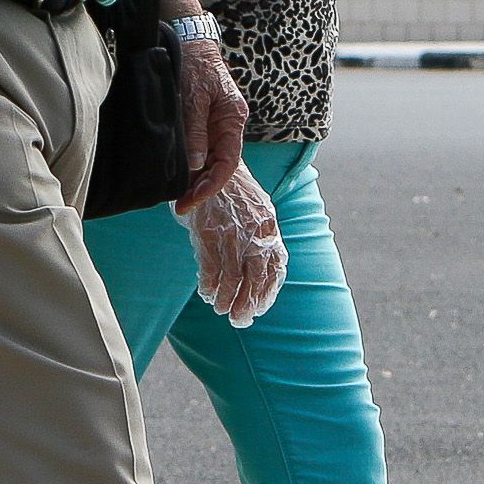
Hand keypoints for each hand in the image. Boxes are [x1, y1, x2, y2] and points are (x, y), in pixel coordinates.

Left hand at [175, 35, 246, 211]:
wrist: (190, 40)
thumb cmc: (195, 64)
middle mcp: (228, 125)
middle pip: (219, 165)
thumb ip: (195, 131)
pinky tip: (177, 174)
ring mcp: (215, 124)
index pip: (227, 163)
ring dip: (195, 178)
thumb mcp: (193, 97)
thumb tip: (196, 164)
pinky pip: (200, 149)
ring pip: (208, 160)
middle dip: (201, 187)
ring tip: (175, 195)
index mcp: (233, 120)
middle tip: (179, 205)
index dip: (211, 185)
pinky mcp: (203, 121)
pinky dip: (190, 164)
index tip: (191, 200)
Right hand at [181, 166, 285, 327]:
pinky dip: (209, 285)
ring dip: (227, 299)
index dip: (268, 291)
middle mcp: (253, 233)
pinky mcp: (208, 233)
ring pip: (232, 278)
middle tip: (239, 319)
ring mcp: (230, 234)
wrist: (212, 164)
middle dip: (248, 303)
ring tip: (221, 310)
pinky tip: (207, 293)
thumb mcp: (258, 210)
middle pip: (255, 278)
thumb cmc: (235, 192)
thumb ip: (263, 236)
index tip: (260, 307)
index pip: (276, 267)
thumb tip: (266, 267)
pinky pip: (210, 267)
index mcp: (269, 227)